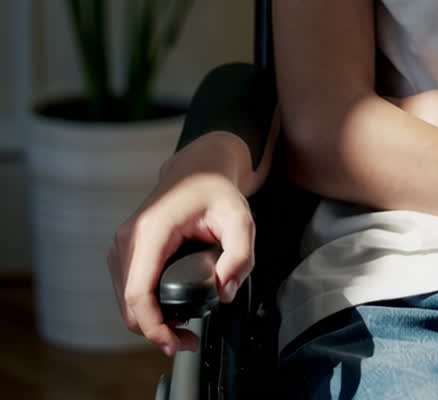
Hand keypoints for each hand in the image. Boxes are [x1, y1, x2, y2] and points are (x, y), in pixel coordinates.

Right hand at [108, 132, 255, 355]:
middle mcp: (129, 237)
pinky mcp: (124, 250)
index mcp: (152, 230)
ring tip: (180, 329)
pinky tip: (165, 312)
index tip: (175, 343)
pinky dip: (144, 308)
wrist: (196, 168)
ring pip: (125, 301)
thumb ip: (240, 255)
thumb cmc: (215, 190)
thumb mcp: (240, 217)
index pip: (138, 293)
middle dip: (156, 330)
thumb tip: (224, 291)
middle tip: (187, 339)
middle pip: (129, 304)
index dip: (153, 328)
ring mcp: (122, 244)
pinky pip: (127, 290)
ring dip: (149, 322)